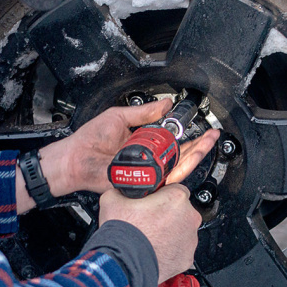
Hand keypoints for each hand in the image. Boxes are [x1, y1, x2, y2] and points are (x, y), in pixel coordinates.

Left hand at [36, 100, 219, 196]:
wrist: (74, 159)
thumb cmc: (89, 140)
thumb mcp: (120, 117)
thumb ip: (144, 112)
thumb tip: (164, 103)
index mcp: (142, 143)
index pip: (171, 140)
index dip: (188, 135)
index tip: (201, 128)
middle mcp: (146, 158)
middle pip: (179, 155)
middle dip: (199, 146)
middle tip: (212, 136)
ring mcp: (145, 171)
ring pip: (176, 167)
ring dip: (194, 156)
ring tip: (207, 144)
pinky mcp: (142, 182)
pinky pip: (163, 178)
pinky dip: (178, 170)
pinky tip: (191, 158)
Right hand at [99, 185, 200, 282]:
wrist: (123, 265)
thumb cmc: (122, 235)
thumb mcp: (112, 199)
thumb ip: (122, 190)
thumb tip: (121, 190)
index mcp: (176, 199)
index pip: (175, 188)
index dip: (161, 194)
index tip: (153, 201)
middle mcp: (189, 218)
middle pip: (181, 210)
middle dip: (167, 214)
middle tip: (148, 220)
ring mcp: (189, 240)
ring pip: (182, 230)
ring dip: (169, 232)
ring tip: (150, 237)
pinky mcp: (187, 258)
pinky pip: (180, 250)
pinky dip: (170, 250)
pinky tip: (154, 249)